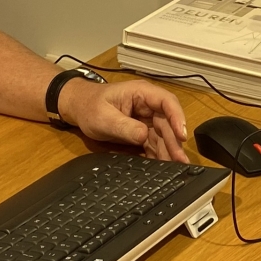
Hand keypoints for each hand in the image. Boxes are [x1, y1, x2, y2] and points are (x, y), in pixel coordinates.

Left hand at [60, 78, 189, 161]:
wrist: (79, 108)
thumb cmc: (89, 106)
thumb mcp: (104, 117)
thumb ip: (124, 127)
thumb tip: (144, 136)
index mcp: (140, 93)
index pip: (166, 102)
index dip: (177, 118)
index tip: (181, 136)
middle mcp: (147, 105)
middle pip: (167, 123)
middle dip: (174, 142)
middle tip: (180, 160)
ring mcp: (145, 119)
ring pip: (162, 135)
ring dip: (168, 150)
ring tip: (176, 167)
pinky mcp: (141, 131)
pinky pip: (153, 142)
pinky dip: (158, 153)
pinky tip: (162, 165)